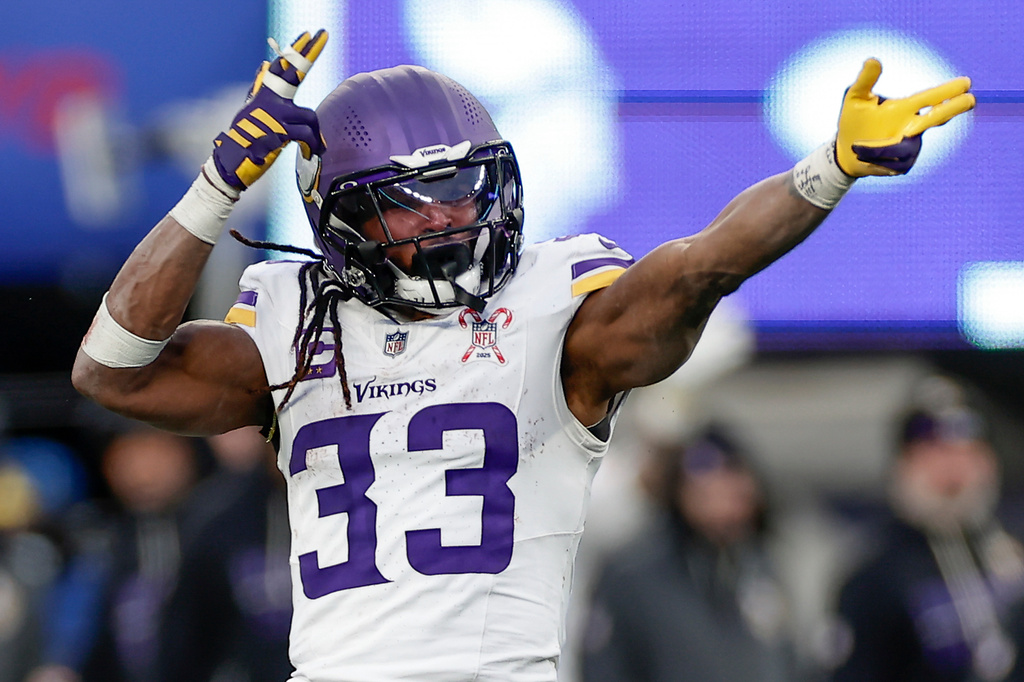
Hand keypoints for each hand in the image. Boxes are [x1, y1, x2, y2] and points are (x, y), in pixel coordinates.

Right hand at [211, 29, 328, 190]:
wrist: (232, 163)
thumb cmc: (245, 139)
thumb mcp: (250, 109)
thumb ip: (259, 87)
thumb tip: (265, 64)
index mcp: (263, 93)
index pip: (282, 67)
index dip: (295, 50)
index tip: (308, 35)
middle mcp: (268, 99)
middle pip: (294, 72)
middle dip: (309, 52)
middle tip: (323, 33)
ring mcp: (274, 114)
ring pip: (309, 116)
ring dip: (315, 135)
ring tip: (315, 147)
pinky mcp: (279, 131)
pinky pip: (306, 134)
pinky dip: (312, 145)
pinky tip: (309, 153)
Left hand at [836, 58, 974, 176]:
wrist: (845, 152)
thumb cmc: (853, 121)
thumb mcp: (854, 99)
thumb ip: (865, 81)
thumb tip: (872, 60)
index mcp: (905, 107)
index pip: (930, 97)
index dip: (947, 92)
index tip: (965, 83)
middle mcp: (913, 125)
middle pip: (938, 117)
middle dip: (952, 108)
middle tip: (970, 99)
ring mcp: (912, 145)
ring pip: (904, 147)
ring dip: (878, 148)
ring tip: (857, 147)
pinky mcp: (905, 164)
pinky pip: (896, 162)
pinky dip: (877, 160)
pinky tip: (866, 158)